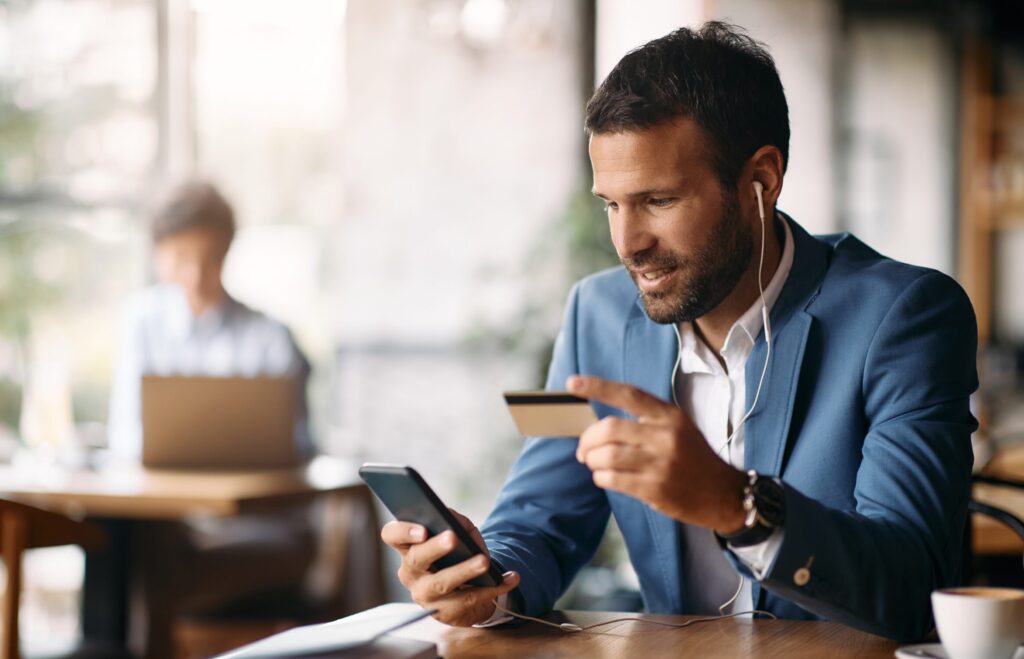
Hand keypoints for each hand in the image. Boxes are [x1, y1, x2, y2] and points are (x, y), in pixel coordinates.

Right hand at [380, 509, 519, 625]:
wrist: (469, 590)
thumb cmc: (459, 553)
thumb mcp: (459, 532)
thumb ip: (455, 521)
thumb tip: (454, 520)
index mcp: (408, 547)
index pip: (391, 535)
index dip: (403, 531)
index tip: (422, 529)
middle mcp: (411, 572)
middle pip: (416, 559)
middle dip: (435, 548)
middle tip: (453, 537)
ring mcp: (425, 595)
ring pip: (441, 584)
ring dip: (464, 571)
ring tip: (484, 561)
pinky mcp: (445, 613)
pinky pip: (468, 600)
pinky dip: (493, 588)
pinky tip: (510, 578)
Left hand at [568, 374, 746, 532]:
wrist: (724, 493)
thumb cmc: (694, 458)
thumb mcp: (678, 428)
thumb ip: (646, 421)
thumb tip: (600, 425)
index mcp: (669, 415)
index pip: (628, 394)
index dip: (598, 386)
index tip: (573, 383)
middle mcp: (665, 436)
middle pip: (609, 429)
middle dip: (587, 440)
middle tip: (583, 450)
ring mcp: (660, 463)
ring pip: (606, 456)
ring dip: (591, 460)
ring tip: (593, 464)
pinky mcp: (655, 489)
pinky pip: (612, 479)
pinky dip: (600, 477)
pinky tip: (604, 477)